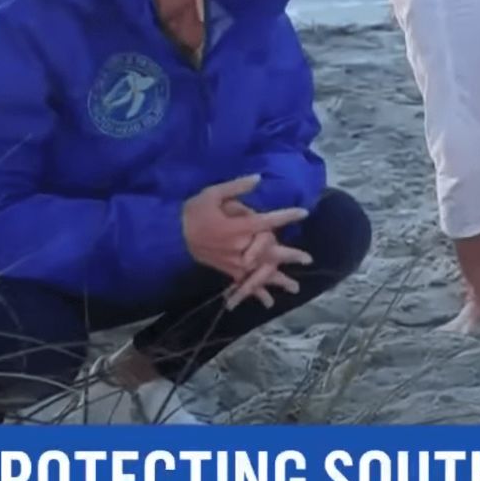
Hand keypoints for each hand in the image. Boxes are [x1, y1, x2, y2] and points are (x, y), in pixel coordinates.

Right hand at [179, 175, 307, 281]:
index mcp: (238, 227)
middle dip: (289, 255)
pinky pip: (244, 283)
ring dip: (278, 280)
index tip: (303, 213)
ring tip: (295, 287)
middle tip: (308, 259)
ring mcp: (234, 262)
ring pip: (260, 272)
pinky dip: (256, 293)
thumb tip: (258, 178)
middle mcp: (239, 247)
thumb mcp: (212, 193)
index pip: (267, 221)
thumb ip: (237, 187)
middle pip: (269, 252)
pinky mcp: (227, 270)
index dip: (286, 216)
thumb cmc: (193, 212)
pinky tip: (268, 302)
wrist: (171, 235)